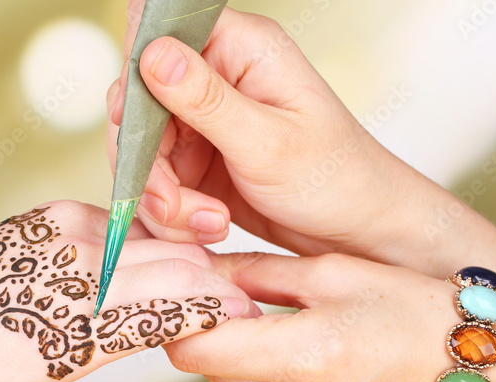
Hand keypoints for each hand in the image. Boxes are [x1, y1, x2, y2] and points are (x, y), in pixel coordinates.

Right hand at [106, 3, 495, 278]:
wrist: (358, 233)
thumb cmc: (336, 180)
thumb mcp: (268, 142)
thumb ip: (205, 99)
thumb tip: (154, 53)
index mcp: (240, 49)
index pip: (158, 35)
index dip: (136, 82)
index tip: (137, 132)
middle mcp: (215, 79)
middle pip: (136, 107)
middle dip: (148, 165)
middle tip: (174, 206)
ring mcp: (203, 123)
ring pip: (142, 155)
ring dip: (163, 200)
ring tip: (208, 224)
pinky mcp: (197, 162)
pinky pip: (158, 185)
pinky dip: (172, 216)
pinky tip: (209, 228)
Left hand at [164, 250, 495, 381]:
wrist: (482, 379)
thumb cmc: (417, 313)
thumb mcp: (336, 273)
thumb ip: (256, 273)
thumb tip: (197, 270)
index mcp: (305, 358)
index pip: (196, 349)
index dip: (181, 315)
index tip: (186, 284)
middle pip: (204, 368)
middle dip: (205, 329)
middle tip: (219, 289)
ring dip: (228, 352)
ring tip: (258, 315)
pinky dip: (253, 373)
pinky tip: (282, 345)